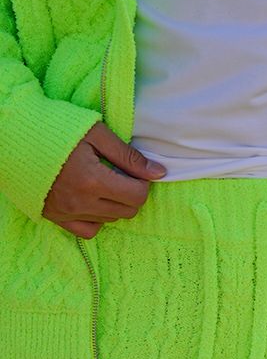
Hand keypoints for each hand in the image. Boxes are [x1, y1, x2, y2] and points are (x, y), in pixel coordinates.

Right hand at [42, 121, 167, 238]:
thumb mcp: (96, 134)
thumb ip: (129, 156)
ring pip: (110, 220)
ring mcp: (68, 213)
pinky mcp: (56, 218)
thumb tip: (159, 173)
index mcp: (93, 181)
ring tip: (103, 183)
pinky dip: (98, 219)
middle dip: (131, 194)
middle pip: (127, 211)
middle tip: (120, 175)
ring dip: (115, 204)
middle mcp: (82, 203)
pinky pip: (89, 230)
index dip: (142, 183)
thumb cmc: (56, 127)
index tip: (134, 171)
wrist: (14, 136)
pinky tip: (93, 201)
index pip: (137, 196)